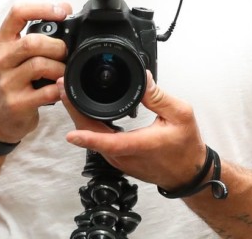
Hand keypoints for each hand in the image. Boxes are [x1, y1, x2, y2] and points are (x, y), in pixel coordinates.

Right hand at [0, 3, 72, 142]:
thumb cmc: (9, 80)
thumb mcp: (16, 53)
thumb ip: (38, 31)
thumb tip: (65, 7)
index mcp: (2, 42)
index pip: (18, 13)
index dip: (43, 9)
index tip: (61, 12)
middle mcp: (1, 59)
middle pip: (33, 42)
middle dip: (57, 46)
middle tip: (65, 54)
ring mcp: (7, 82)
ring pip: (40, 65)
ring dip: (60, 68)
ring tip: (63, 73)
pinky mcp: (16, 103)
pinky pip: (46, 92)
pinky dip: (60, 89)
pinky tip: (60, 89)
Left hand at [60, 72, 207, 190]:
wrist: (188, 172)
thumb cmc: (186, 146)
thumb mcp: (180, 114)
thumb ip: (159, 96)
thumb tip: (143, 78)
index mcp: (139, 145)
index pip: (109, 143)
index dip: (88, 137)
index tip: (71, 132)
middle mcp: (124, 156)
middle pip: (92, 136)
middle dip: (74, 111)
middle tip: (63, 89)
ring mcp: (119, 159)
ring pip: (92, 139)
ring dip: (79, 117)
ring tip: (69, 95)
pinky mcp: (118, 159)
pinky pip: (98, 141)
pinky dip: (88, 125)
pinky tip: (84, 110)